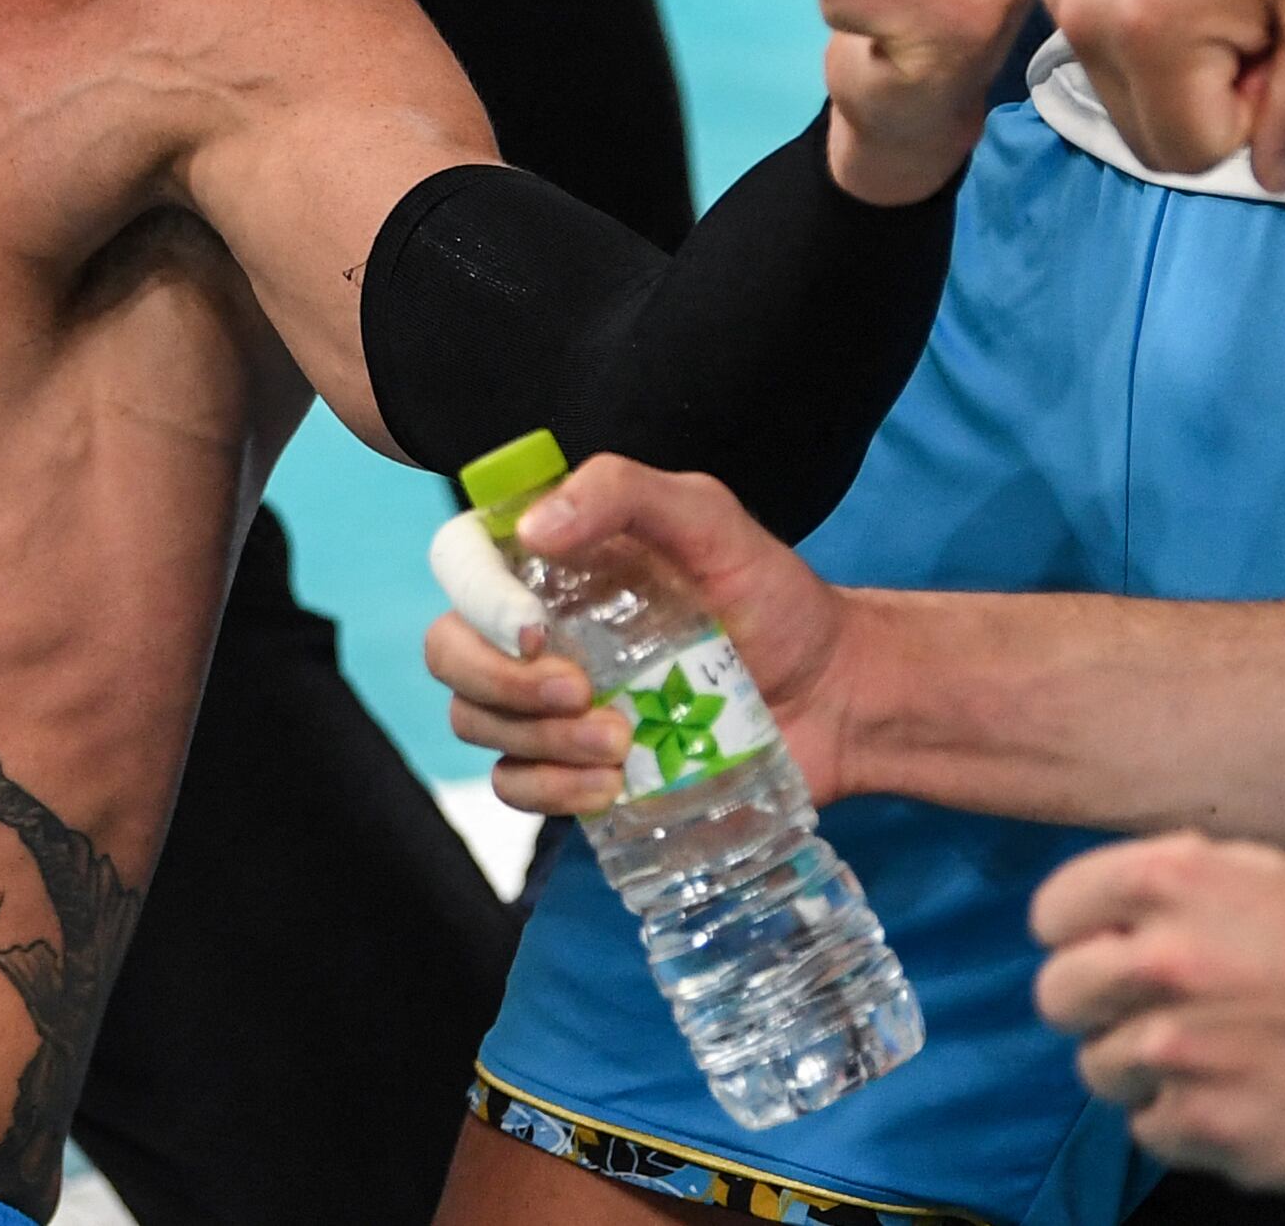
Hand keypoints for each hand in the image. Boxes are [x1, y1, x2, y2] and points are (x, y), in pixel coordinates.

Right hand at [424, 457, 854, 820]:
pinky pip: (516, 785)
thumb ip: (625, 494)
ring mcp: (553, 706)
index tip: (534, 626)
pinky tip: (610, 784)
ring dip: (536, 739)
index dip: (475, 597)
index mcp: (554, 563)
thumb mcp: (711, 519)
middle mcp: (538, 629)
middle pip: (449, 652)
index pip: (460, 563)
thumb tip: (532, 530)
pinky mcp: (578, 770)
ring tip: (620, 741)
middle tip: (580, 690)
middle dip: (499, 681)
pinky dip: (549, 790)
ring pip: (476, 724)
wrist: (835, 696)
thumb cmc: (773, 598)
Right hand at [1031, 0, 1284, 188]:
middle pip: (1146, 134)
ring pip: (1118, 86)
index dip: (1254, 115)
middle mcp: (1079, 16)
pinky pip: (1092, 34)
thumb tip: (1273, 174)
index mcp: (1147, 33)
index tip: (1277, 40)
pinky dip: (1136, 22)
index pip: (1195, 155)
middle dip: (1207, 100)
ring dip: (1171, 63)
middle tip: (1250, 17)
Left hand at [1034, 837, 1284, 1187]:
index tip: (1112, 951)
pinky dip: (1186, 1120)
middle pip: (1057, 998)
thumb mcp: (1250, 873)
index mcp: (1168, 882)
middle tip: (1156, 1010)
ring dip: (1144, 1067)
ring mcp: (1185, 1055)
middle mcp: (1162, 964)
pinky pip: (1152, 1131)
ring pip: (1101, 1070)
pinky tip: (1243, 1096)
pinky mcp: (1216, 1131)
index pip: (1052, 917)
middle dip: (1095, 1005)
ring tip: (1217, 1055)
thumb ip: (1158, 897)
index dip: (1080, 936)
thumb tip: (1092, 930)